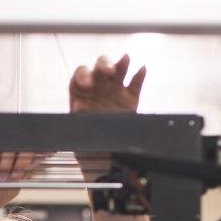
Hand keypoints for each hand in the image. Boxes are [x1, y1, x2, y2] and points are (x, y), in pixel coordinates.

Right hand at [0, 152, 45, 213]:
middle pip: (20, 147)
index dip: (38, 152)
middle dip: (20, 159)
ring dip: (4, 161)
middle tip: (14, 173)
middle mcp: (10, 157)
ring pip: (6, 146)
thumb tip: (37, 159)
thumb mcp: (12, 189)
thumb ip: (23, 174)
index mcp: (20, 166)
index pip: (33, 152)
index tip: (46, 153)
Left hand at [71, 55, 144, 179]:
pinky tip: (142, 69)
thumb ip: (79, 117)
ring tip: (126, 59)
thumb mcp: (79, 133)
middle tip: (108, 71)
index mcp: (81, 92)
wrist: (105, 161)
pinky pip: (136, 84)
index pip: (80, 75)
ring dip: (121, 64)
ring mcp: (115, 91)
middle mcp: (98, 87)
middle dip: (103, 65)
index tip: (88, 84)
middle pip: (100, 67)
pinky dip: (139, 76)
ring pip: (118, 71)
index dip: (83, 76)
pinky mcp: (131, 99)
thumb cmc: (87, 145)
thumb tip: (79, 105)